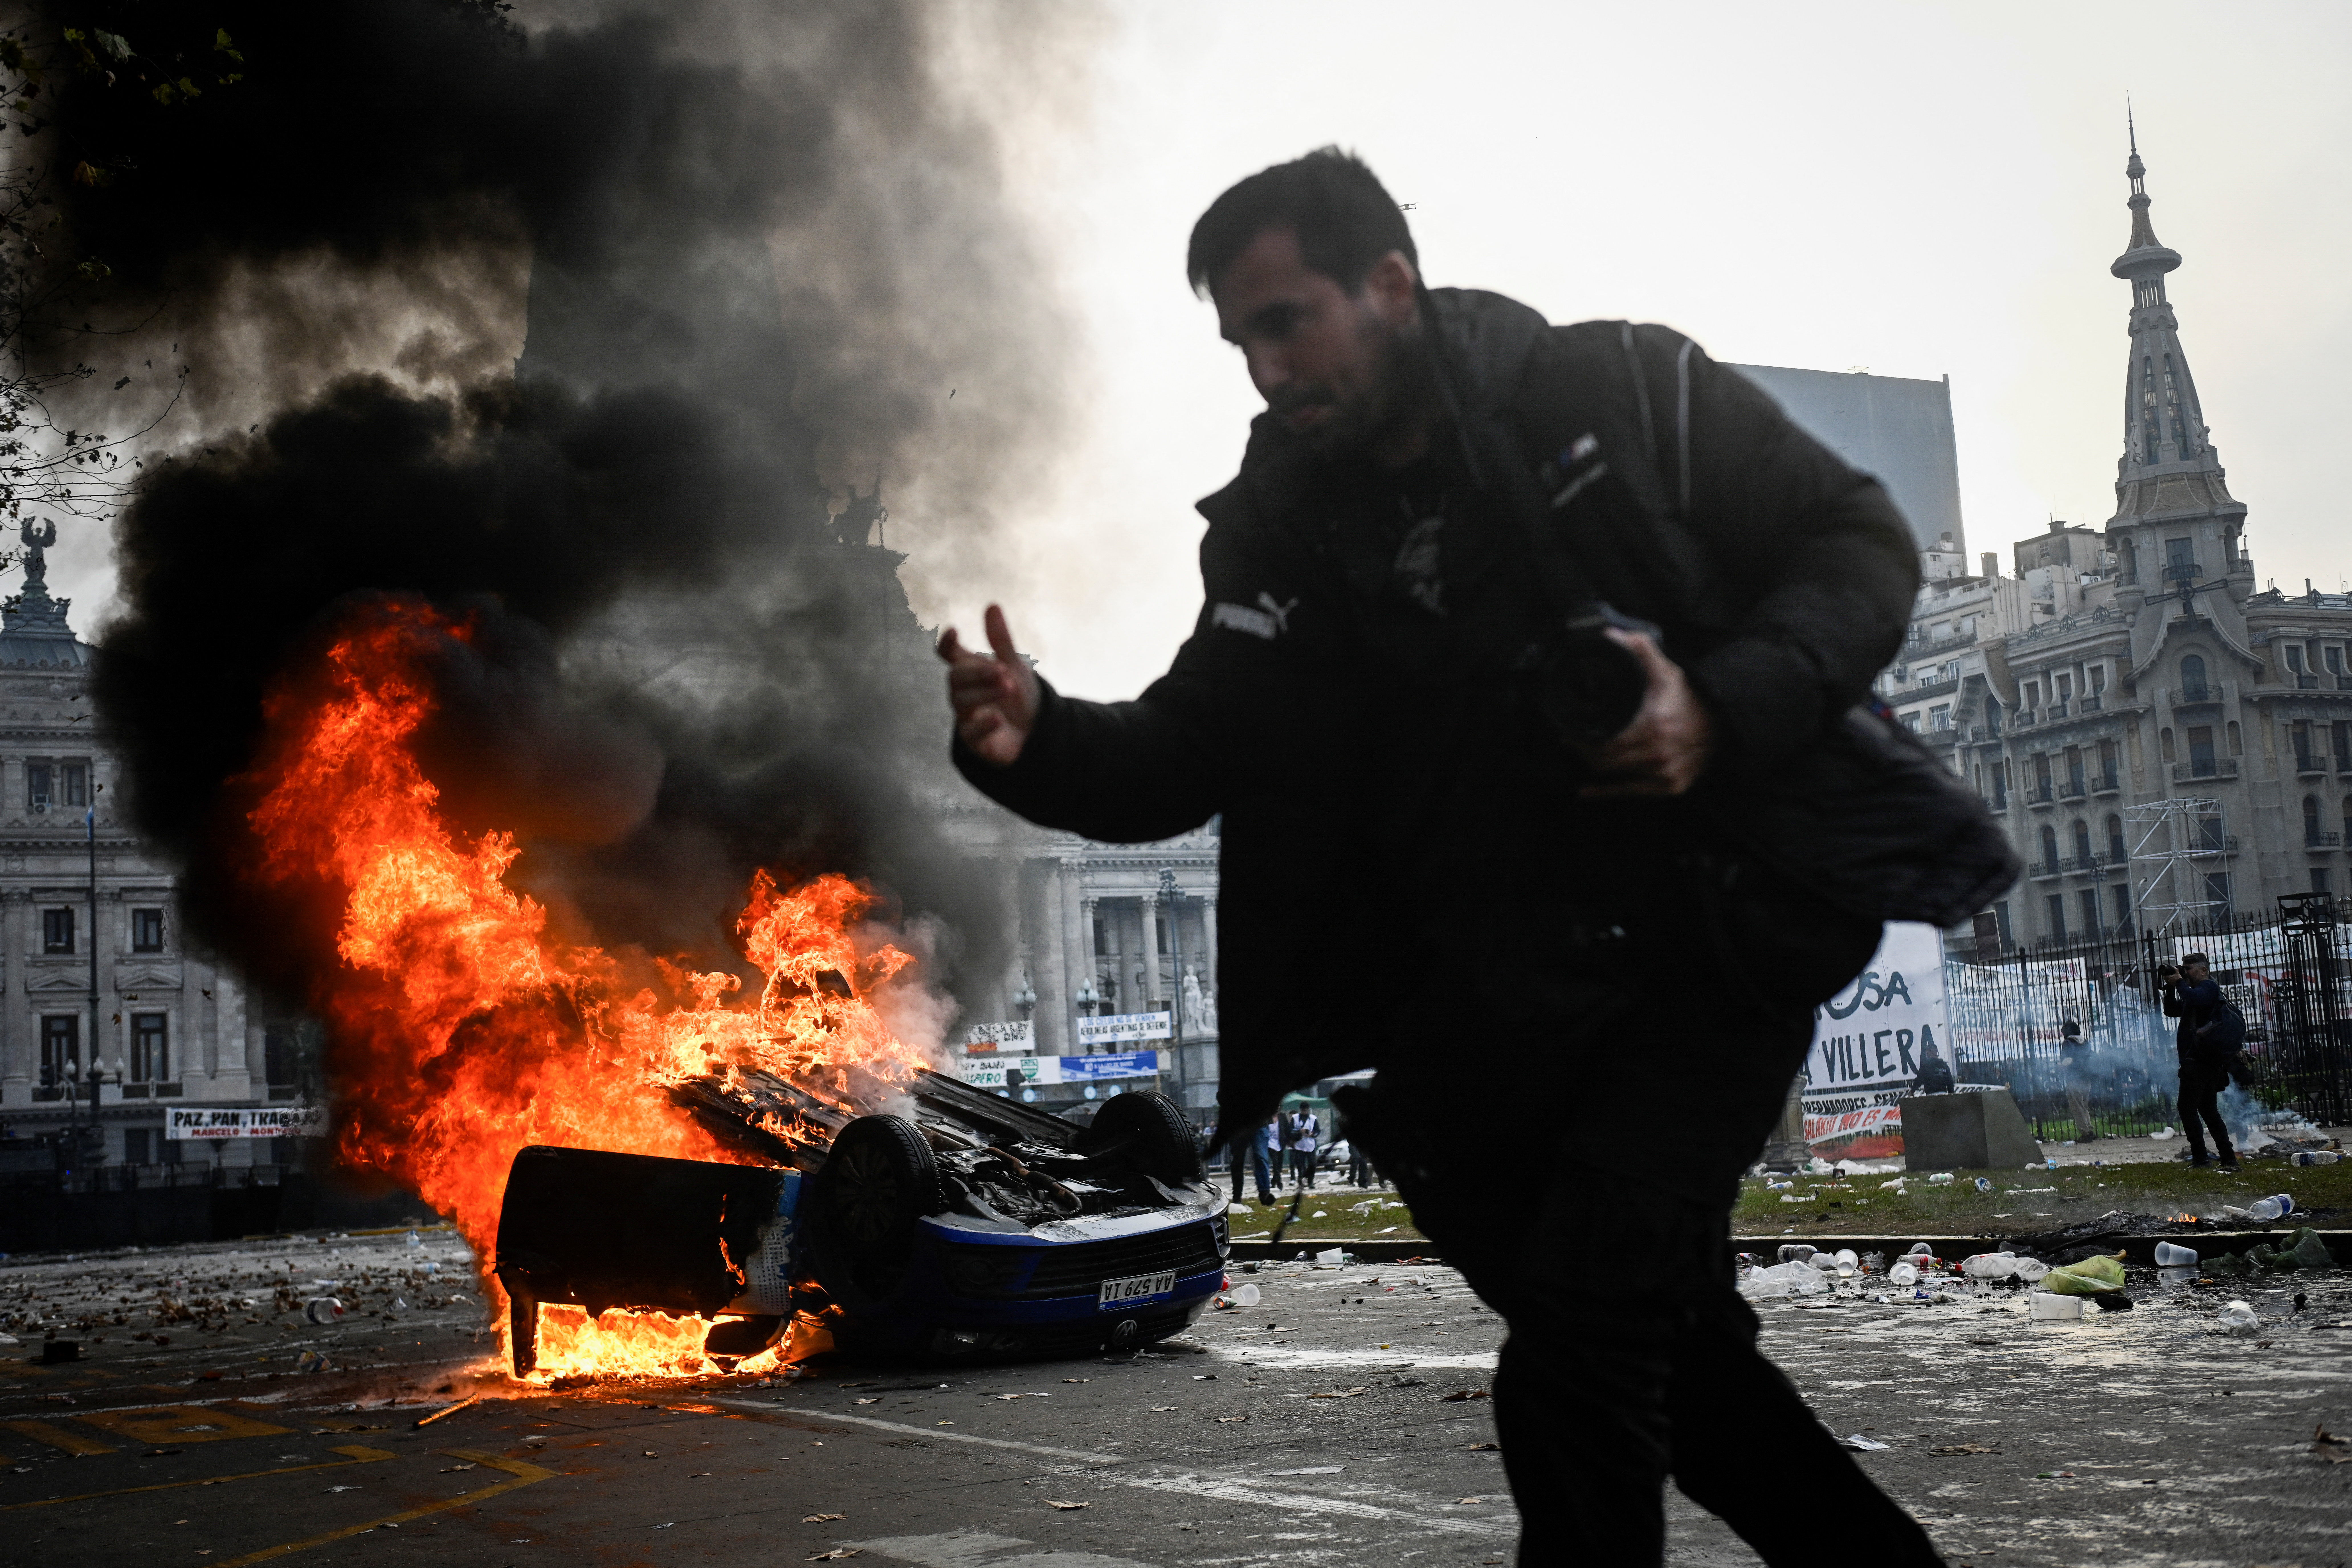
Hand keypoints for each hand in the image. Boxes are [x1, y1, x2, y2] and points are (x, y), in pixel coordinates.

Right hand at [937, 604, 1039, 765]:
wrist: (1037, 731)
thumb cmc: (1021, 696)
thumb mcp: (1014, 666)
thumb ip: (1001, 640)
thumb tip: (992, 606)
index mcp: (970, 671)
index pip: (949, 655)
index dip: (947, 644)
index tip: (953, 630)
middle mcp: (963, 692)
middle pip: (956, 678)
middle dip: (978, 673)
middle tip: (1003, 671)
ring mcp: (965, 716)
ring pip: (963, 701)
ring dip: (985, 693)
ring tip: (1009, 687)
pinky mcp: (973, 740)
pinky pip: (970, 732)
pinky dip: (982, 724)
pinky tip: (997, 718)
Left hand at [1579, 629, 1713, 797]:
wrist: (1723, 724)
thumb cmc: (1691, 699)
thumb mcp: (1668, 673)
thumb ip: (1642, 652)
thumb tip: (1613, 635)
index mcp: (1654, 725)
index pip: (1605, 741)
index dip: (1582, 739)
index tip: (1570, 730)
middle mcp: (1659, 753)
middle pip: (1605, 760)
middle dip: (1584, 751)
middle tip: (1572, 740)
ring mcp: (1665, 773)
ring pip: (1614, 774)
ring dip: (1594, 764)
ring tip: (1583, 752)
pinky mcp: (1670, 787)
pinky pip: (1630, 793)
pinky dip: (1606, 792)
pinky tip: (1586, 791)